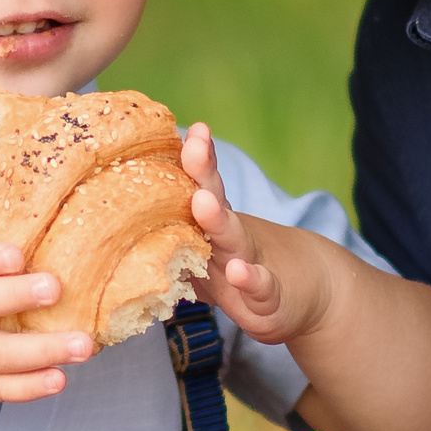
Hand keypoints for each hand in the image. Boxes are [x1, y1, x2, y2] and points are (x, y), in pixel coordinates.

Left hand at [183, 124, 332, 344]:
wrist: (308, 292)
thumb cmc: (240, 269)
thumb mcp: (208, 251)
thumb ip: (174, 234)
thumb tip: (122, 217)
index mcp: (212, 225)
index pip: (200, 186)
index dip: (193, 160)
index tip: (190, 130)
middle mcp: (231, 238)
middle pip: (215, 201)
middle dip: (202, 172)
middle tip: (193, 146)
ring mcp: (252, 264)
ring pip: (234, 240)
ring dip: (218, 220)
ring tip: (203, 201)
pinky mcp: (268, 300)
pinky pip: (260, 287)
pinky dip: (251, 279)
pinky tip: (241, 271)